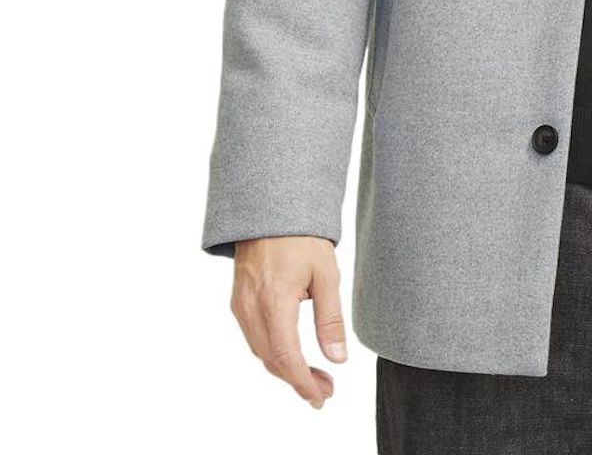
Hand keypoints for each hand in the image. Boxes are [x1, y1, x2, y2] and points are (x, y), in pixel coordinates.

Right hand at [230, 236, 347, 407]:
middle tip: (325, 390)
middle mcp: (251, 309)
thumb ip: (330, 319)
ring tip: (315, 376)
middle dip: (298, 380)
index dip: (303, 382)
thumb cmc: (302, 237)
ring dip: (286, 368)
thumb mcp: (326, 275)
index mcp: (274, 302)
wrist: (270, 210)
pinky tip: (293, 353)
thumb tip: (338, 358)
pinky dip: (273, 352)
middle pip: (272, 360)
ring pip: (261, 351)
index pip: (286, 357)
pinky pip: (254, 337)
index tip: (321, 396)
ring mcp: (241, 306)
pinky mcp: (238, 301)